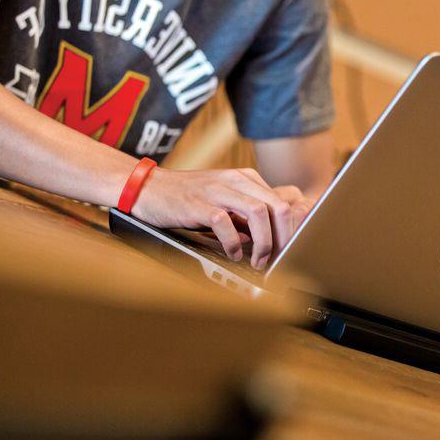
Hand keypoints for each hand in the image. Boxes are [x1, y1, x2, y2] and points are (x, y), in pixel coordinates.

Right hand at [132, 167, 309, 269]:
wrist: (149, 187)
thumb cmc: (188, 197)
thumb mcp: (223, 199)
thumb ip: (246, 215)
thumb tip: (269, 239)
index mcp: (245, 178)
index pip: (282, 203)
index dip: (289, 230)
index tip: (288, 250)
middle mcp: (235, 180)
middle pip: (277, 207)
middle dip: (282, 238)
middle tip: (277, 259)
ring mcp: (217, 191)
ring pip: (257, 213)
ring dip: (263, 243)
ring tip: (258, 261)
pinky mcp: (198, 204)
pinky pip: (225, 224)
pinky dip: (233, 244)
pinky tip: (232, 254)